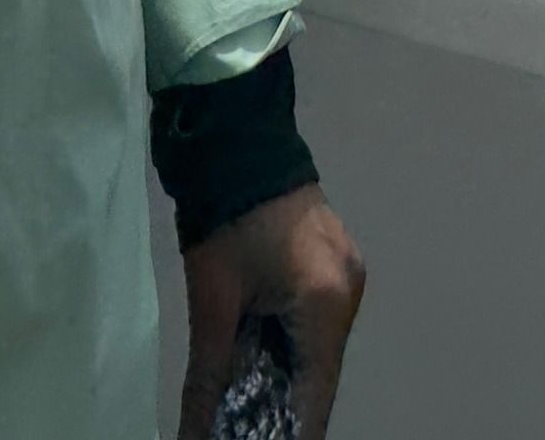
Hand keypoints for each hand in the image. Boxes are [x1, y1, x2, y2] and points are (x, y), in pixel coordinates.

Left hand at [176, 182, 365, 439]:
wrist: (236, 136)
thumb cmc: (223, 219)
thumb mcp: (211, 303)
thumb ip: (209, 378)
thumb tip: (195, 433)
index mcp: (327, 304)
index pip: (314, 400)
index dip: (285, 435)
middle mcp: (350, 294)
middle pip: (318, 378)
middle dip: (280, 408)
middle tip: (240, 424)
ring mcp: (348, 274)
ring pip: (316, 351)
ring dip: (283, 376)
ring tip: (244, 397)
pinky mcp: (336, 261)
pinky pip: (315, 322)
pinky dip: (288, 344)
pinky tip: (258, 355)